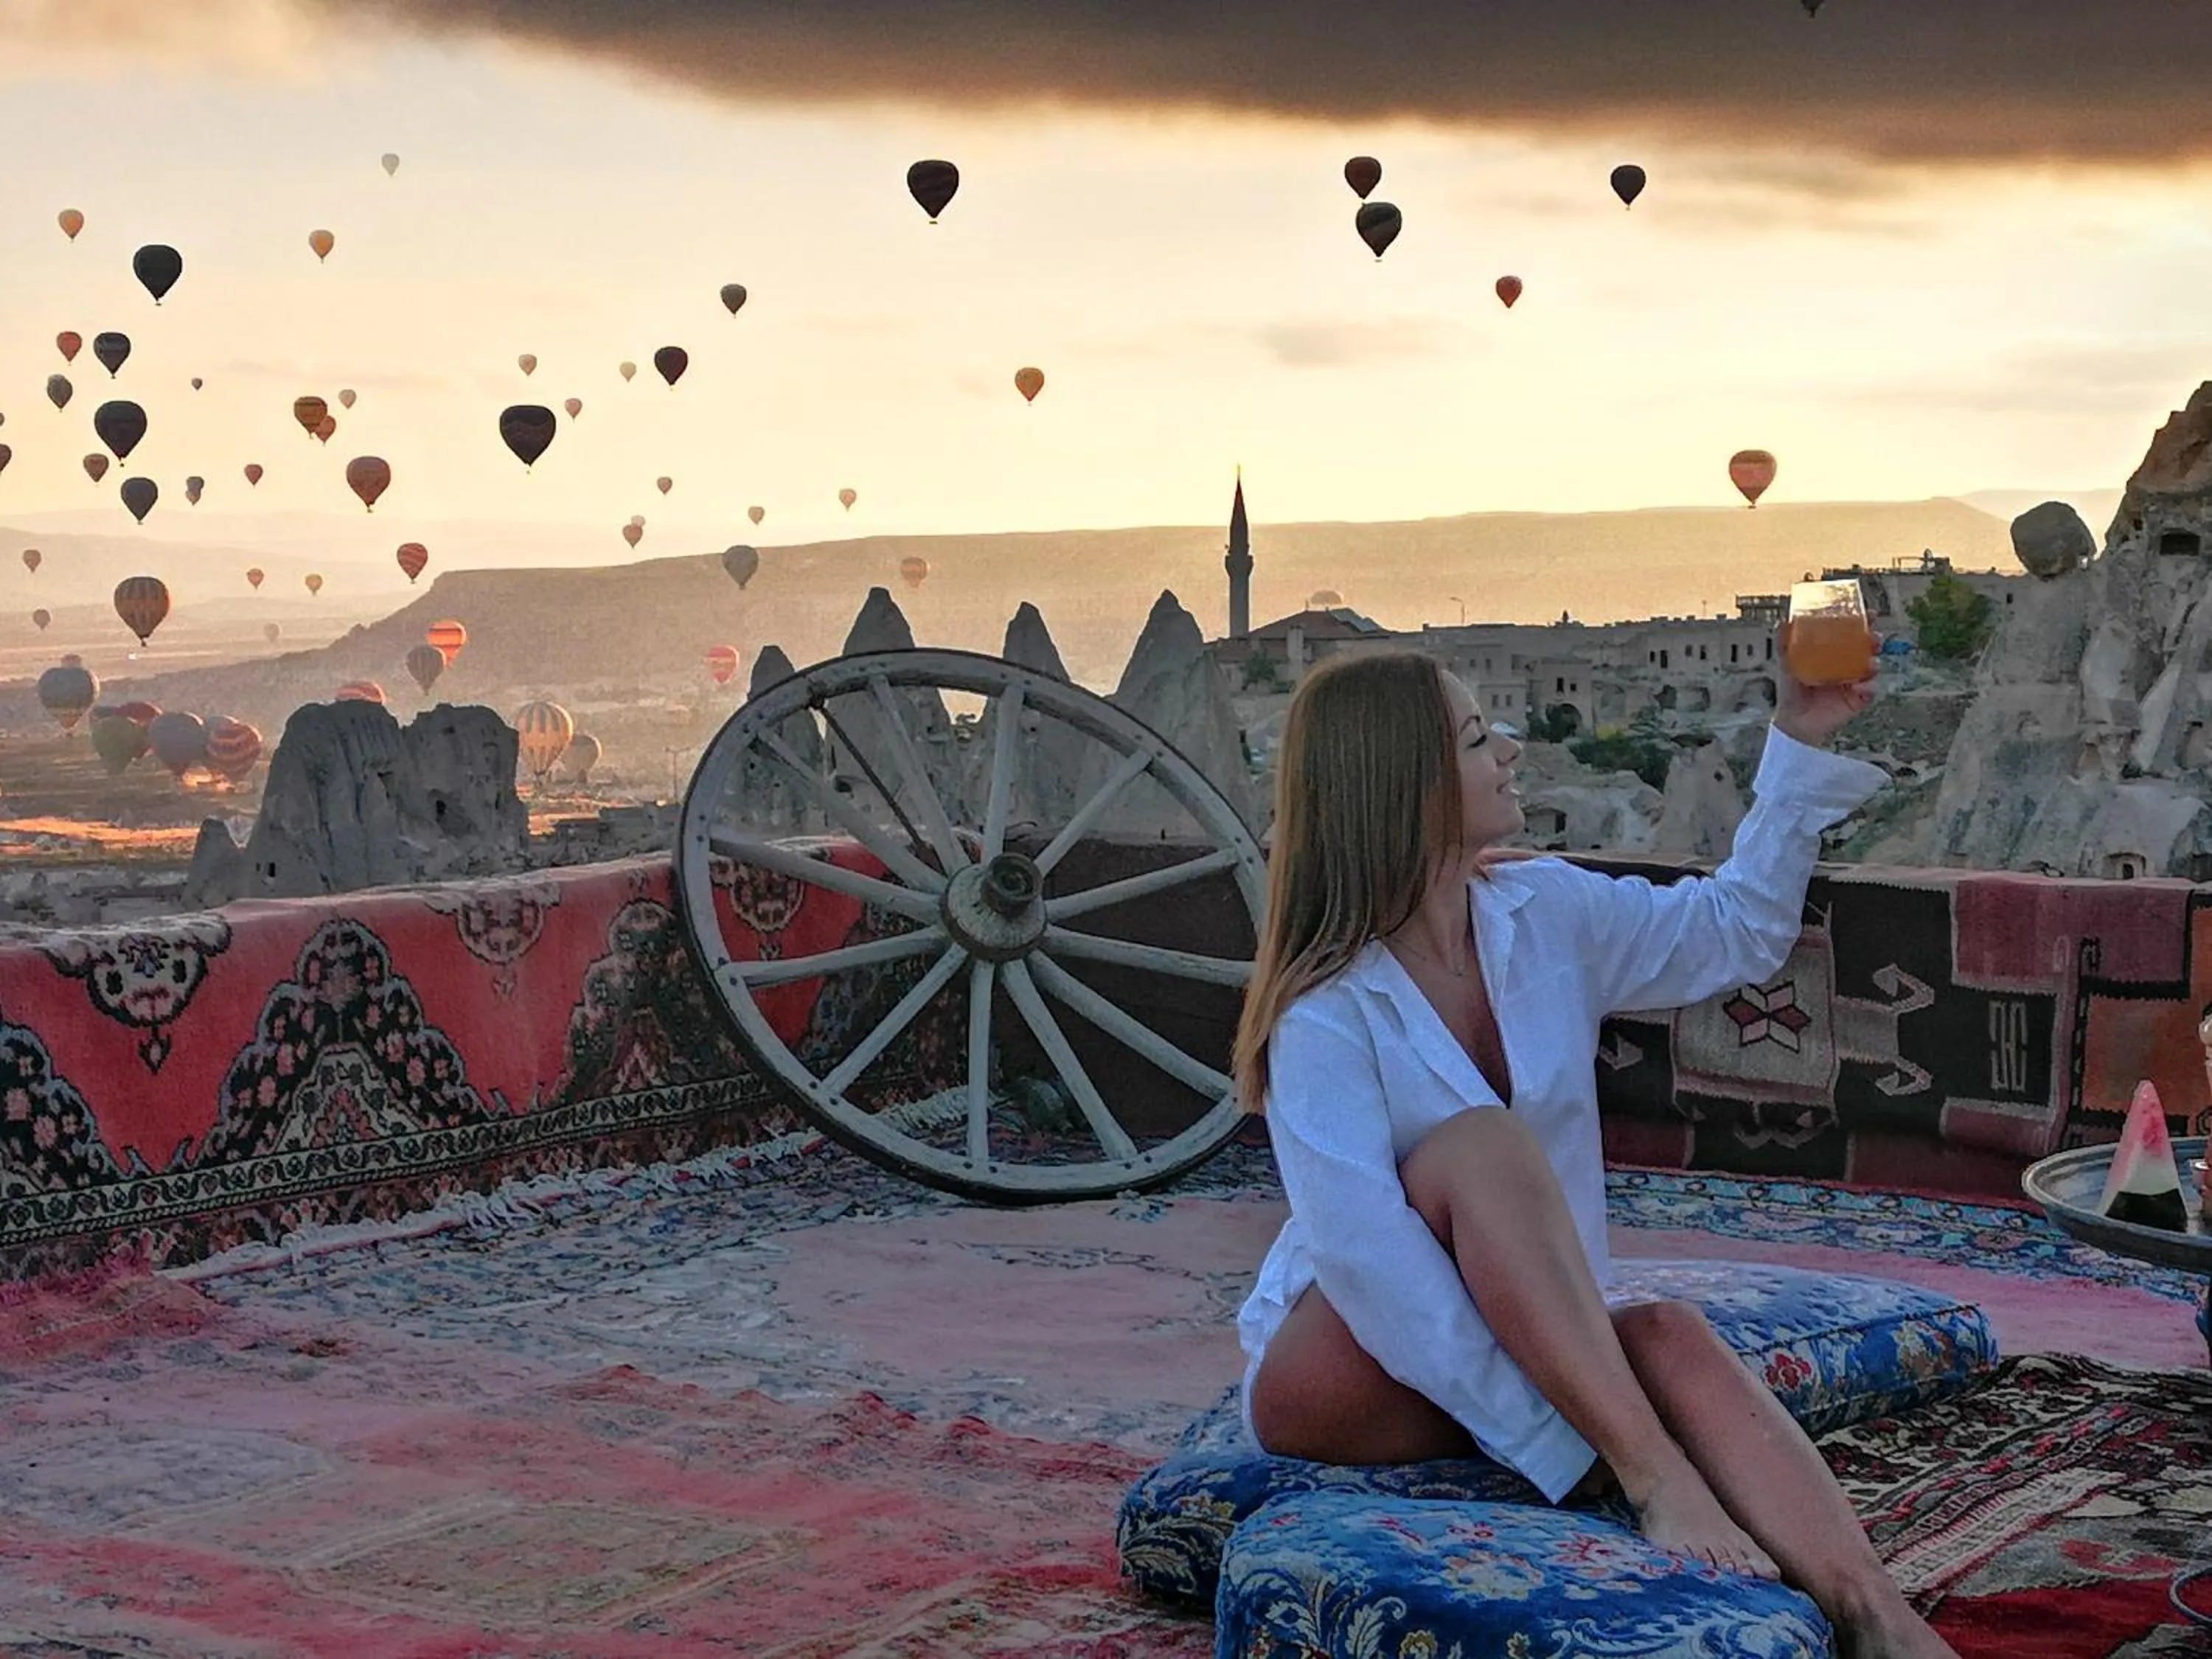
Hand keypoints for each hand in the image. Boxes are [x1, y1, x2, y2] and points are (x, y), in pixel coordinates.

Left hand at [1772, 620, 1877, 749]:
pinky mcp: (1858, 700)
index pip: (1854, 632)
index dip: (1864, 622)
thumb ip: (1785, 643)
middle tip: (1874, 638)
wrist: (1794, 719)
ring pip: (1873, 667)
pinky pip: (1870, 692)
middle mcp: (1848, 664)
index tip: (1871, 613)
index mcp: (1834, 652)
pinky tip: (1863, 687)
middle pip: (1869, 647)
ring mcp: (1855, 681)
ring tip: (1870, 663)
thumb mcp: (1787, 663)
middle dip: (1875, 640)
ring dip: (1875, 663)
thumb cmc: (1792, 690)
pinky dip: (1870, 688)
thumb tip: (1783, 621)